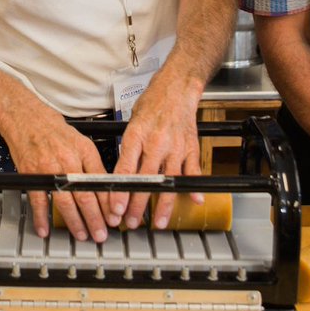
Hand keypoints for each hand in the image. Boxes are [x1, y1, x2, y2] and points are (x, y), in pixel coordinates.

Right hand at [0, 106, 110, 242]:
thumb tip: (104, 188)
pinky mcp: (32, 174)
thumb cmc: (54, 129)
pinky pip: (38, 200)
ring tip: (82, 234)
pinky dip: (41, 217)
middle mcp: (69, 160)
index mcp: (84, 151)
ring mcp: (49, 168)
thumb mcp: (81, 141)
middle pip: (85, 195)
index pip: (101, 182)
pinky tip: (45, 229)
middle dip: (96, 219)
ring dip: (75, 222)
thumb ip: (93, 164)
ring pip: (65, 202)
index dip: (109, 203)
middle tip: (101, 234)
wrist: (27, 117)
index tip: (114, 217)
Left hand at [111, 78, 202, 230]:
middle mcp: (156, 143)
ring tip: (157, 222)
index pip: (125, 170)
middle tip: (130, 222)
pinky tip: (195, 200)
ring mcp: (175, 146)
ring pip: (168, 181)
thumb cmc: (152, 104)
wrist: (176, 88)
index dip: (120, 192)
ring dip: (162, 205)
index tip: (115, 209)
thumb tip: (120, 176)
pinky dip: (194, 186)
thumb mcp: (131, 123)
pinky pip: (193, 170)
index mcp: (136, 135)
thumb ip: (128, 149)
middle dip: (137, 205)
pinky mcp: (191, 147)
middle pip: (145, 180)